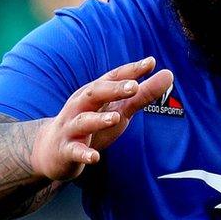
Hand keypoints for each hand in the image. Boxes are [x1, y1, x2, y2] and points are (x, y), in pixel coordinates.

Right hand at [31, 57, 173, 180]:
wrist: (52, 151)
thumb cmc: (93, 126)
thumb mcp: (119, 109)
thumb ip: (143, 94)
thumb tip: (169, 74)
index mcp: (94, 94)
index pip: (112, 78)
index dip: (131, 70)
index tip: (150, 62)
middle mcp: (80, 106)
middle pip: (95, 93)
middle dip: (113, 89)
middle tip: (135, 86)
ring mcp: (71, 128)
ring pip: (83, 121)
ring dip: (98, 119)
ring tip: (115, 117)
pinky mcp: (65, 150)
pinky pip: (74, 151)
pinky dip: (84, 154)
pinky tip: (95, 158)